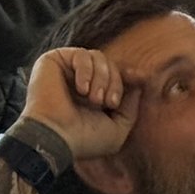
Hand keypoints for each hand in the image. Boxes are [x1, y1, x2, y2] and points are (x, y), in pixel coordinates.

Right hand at [20, 47, 137, 161]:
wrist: (55, 138)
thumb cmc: (84, 139)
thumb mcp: (117, 128)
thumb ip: (131, 106)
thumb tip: (140, 81)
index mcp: (94, 95)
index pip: (117, 74)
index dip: (130, 75)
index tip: (141, 77)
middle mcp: (81, 81)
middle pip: (111, 65)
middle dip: (115, 82)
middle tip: (107, 103)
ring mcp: (67, 70)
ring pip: (98, 57)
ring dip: (101, 79)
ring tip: (94, 100)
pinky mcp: (53, 60)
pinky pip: (81, 54)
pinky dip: (86, 71)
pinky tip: (81, 90)